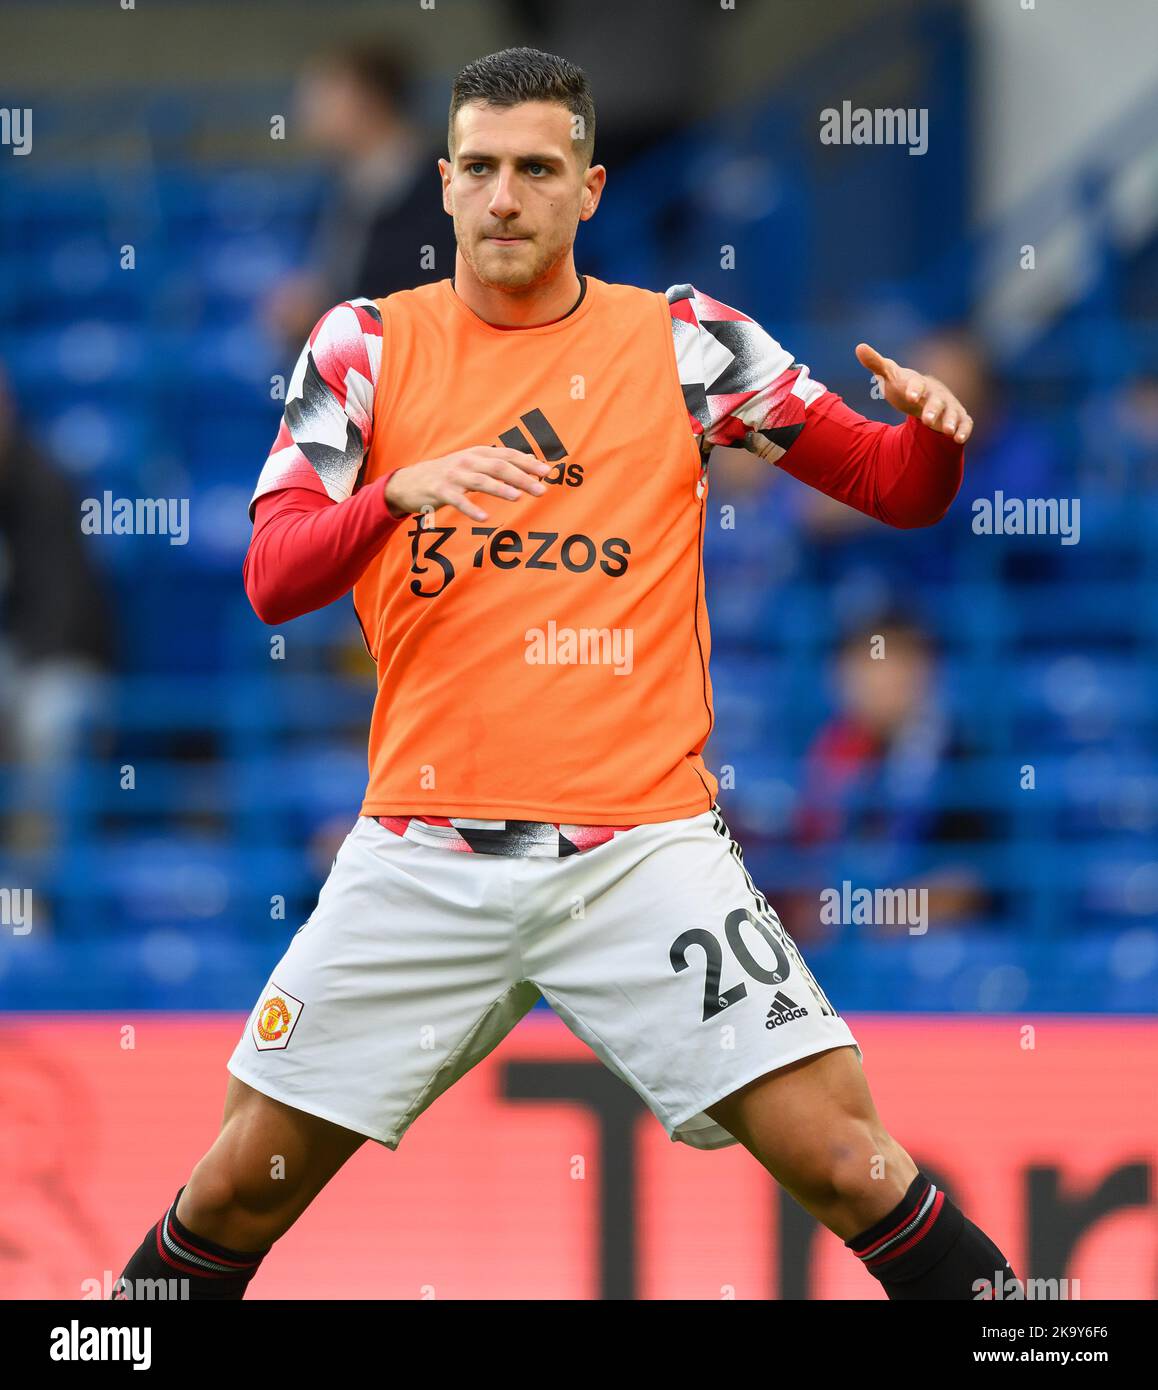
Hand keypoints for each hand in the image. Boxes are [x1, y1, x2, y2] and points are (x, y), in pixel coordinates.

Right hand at [385, 446, 550, 521]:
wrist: (411, 481)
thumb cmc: (450, 474)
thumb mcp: (475, 463)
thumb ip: (501, 462)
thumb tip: (533, 460)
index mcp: (478, 453)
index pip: (508, 455)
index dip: (528, 463)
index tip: (547, 472)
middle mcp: (468, 461)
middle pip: (499, 467)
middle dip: (522, 478)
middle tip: (541, 490)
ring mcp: (453, 475)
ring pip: (481, 481)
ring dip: (500, 488)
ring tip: (518, 497)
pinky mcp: (440, 491)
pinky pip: (458, 500)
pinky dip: (471, 509)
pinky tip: (484, 518)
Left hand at [855, 343, 972, 443]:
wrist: (923, 395)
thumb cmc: (903, 386)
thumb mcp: (889, 376)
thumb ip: (876, 363)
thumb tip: (859, 347)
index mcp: (919, 383)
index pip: (917, 384)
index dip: (915, 389)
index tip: (909, 396)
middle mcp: (936, 393)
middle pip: (937, 401)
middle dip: (933, 409)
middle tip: (927, 420)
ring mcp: (949, 406)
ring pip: (953, 413)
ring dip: (951, 421)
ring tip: (947, 431)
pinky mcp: (958, 418)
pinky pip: (965, 423)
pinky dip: (964, 430)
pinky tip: (959, 439)